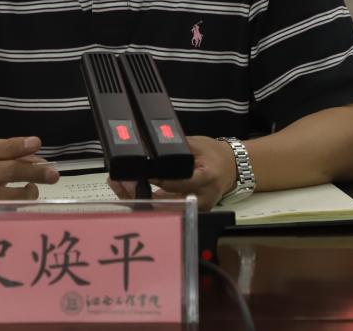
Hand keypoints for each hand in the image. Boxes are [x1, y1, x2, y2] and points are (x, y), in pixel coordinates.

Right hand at [0, 136, 59, 200]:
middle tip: (53, 174)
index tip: (37, 143)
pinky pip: (7, 211)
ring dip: (29, 192)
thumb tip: (41, 160)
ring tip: (32, 188)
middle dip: (34, 172)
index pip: (1, 148)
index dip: (19, 146)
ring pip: (11, 196)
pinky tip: (22, 199)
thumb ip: (9, 151)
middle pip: (8, 171)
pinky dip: (20, 204)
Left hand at [107, 136, 237, 210]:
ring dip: (140, 198)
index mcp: (206, 178)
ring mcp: (197, 209)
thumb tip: (151, 140)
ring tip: (120, 185)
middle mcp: (201, 198)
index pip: (177, 182)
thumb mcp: (198, 143)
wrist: (232, 168)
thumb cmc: (215, 155)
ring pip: (162, 209)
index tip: (139, 174)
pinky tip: (132, 191)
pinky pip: (166, 209)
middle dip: (140, 193)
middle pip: (166, 202)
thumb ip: (176, 145)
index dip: (156, 180)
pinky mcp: (191, 212)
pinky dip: (149, 201)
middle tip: (120, 182)